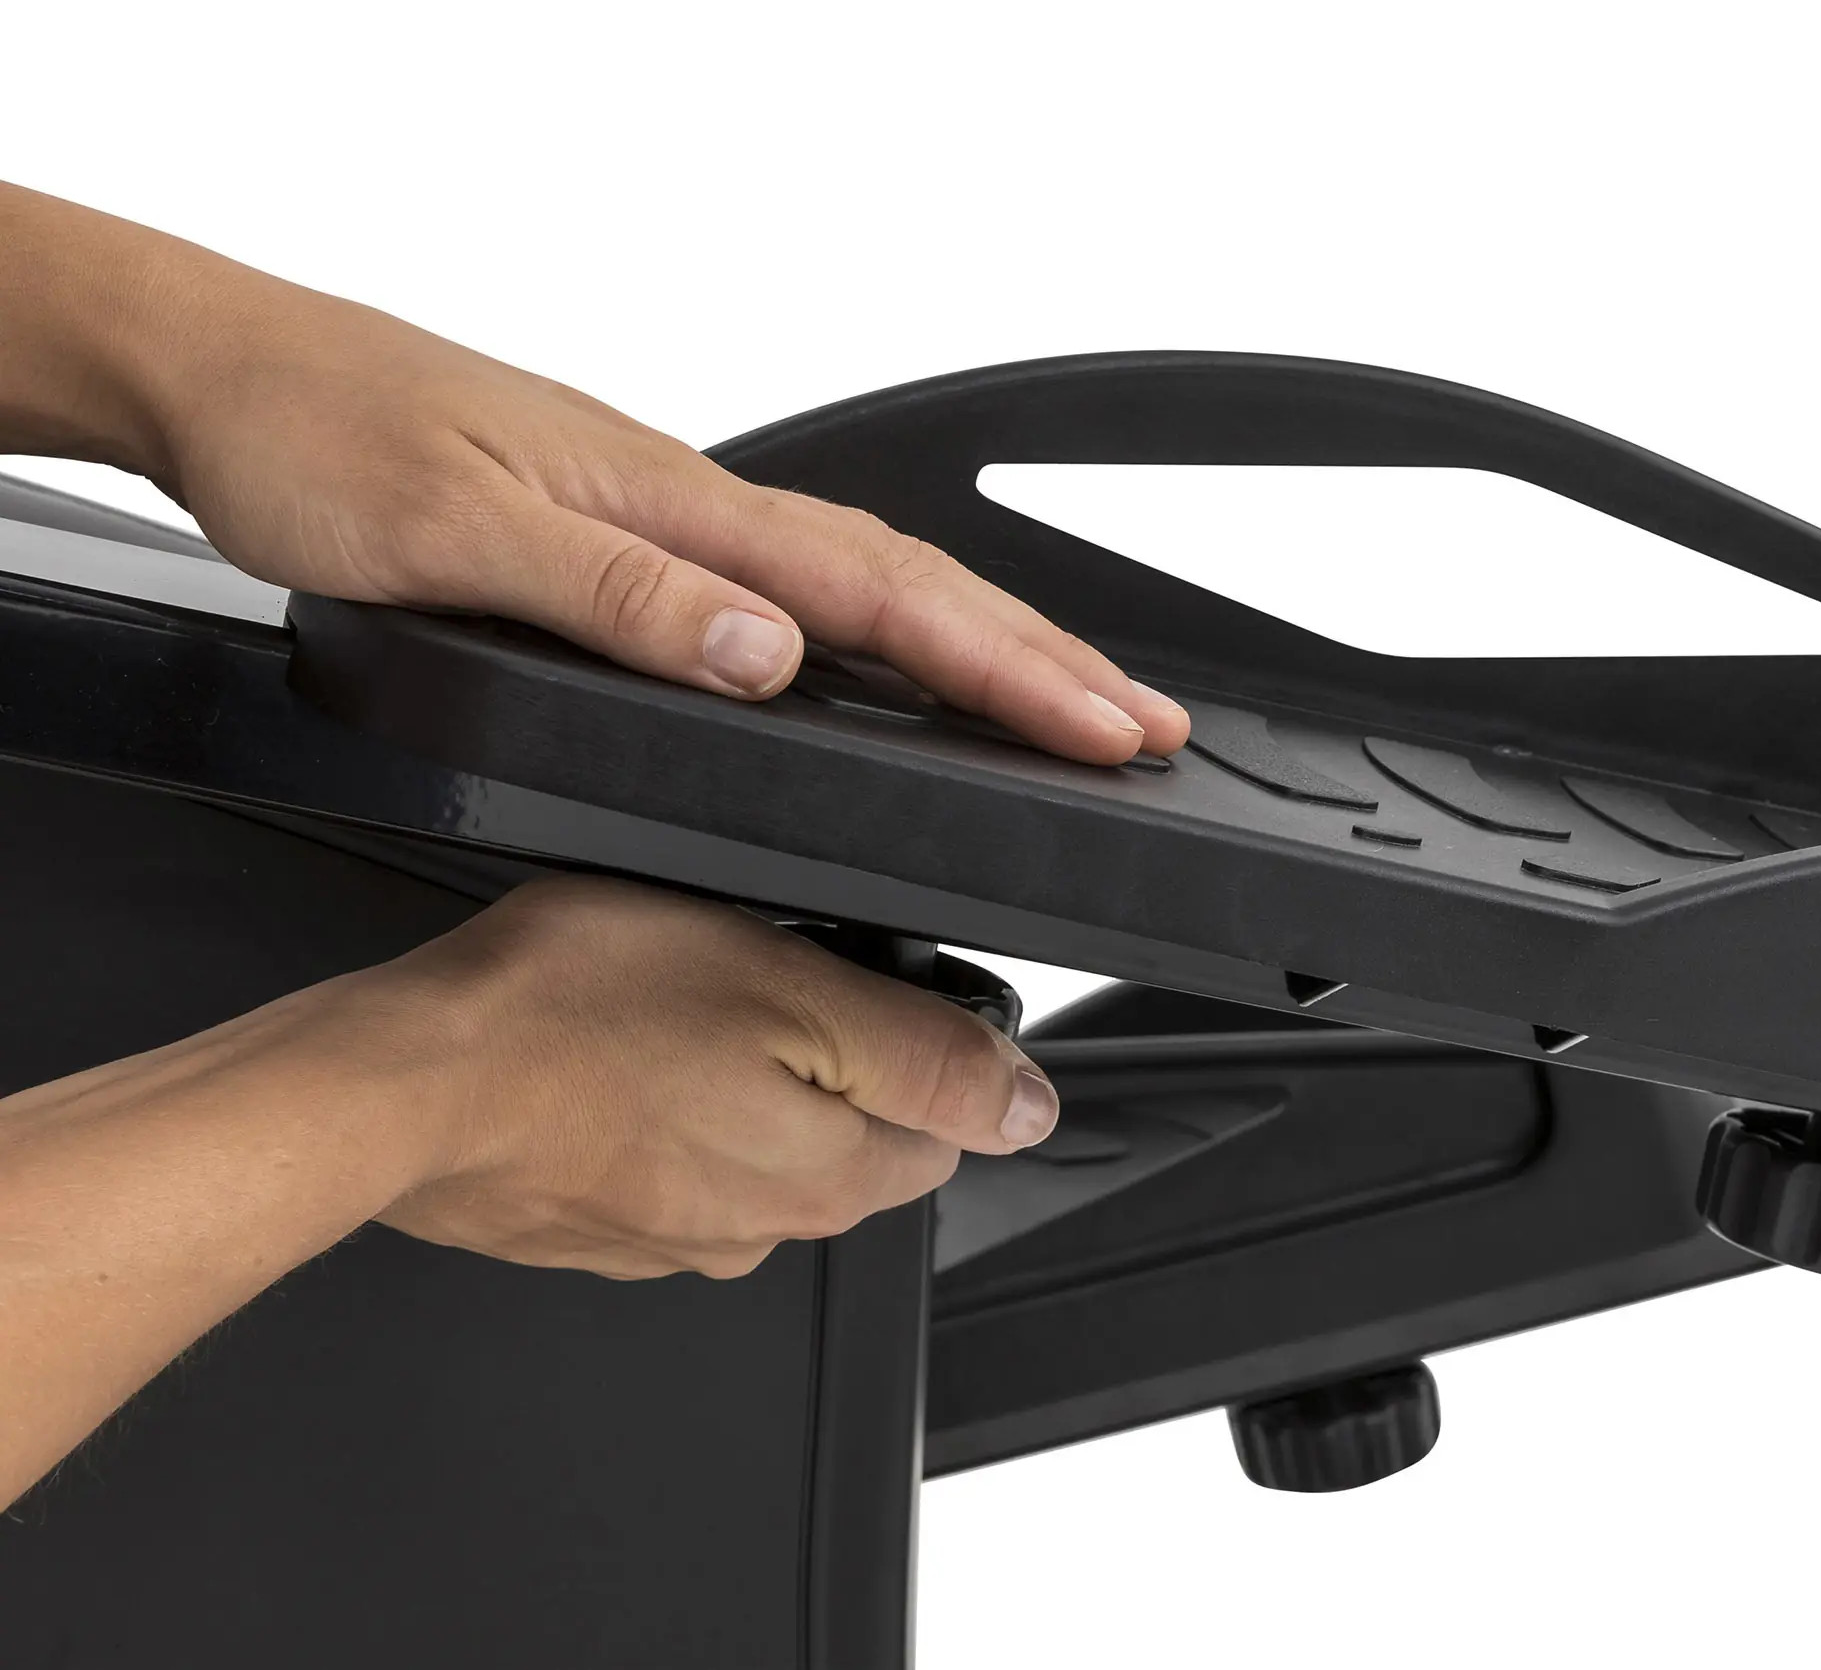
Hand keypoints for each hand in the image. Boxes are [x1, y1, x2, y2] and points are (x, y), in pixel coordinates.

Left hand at [0, 186, 1188, 763]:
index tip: (1105, 723)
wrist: (231, 372)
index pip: (883, 599)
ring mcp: (671, 514)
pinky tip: (895, 665)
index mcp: (674, 504)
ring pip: (867, 581)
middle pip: (910, 583)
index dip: (1006, 670)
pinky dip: (885, 630)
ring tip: (1063, 697)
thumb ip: (621, 600)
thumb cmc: (322, 435)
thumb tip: (770, 655)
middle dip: (1041, 659)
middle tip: (1143, 720)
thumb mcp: (455, 535)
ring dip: (978, 642)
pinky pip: (802, 585)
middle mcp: (692, 503)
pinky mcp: (635, 531)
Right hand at [364, 877, 1056, 1278]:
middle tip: (740, 972)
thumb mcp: (786, 990)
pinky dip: (654, 1106)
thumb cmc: (571, 1017)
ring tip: (660, 1004)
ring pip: (752, 1139)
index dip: (911, 1038)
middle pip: (849, 1133)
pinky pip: (666, 1158)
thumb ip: (923, 1053)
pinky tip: (606, 1054)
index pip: (941, 1125)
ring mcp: (672, 1240)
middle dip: (819, 1053)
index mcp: (831, 1179)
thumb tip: (1029, 1106)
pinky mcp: (597, 1228)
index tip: (846, 980)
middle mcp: (762, 1232)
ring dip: (731, 1075)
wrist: (400, 1084)